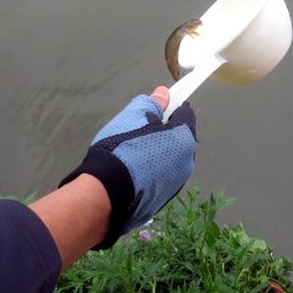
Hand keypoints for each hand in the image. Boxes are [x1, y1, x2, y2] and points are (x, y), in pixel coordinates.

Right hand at [59, 87, 196, 248]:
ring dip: (158, 152)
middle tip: (141, 130)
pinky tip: (133, 170)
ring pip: (170, 159)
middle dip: (165, 132)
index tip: (159, 108)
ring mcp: (176, 184)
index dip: (173, 108)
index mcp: (184, 140)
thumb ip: (153, 102)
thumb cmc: (122, 147)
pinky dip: (151, 170)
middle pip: (179, 139)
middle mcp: (186, 163)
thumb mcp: (134, 116)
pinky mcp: (163, 199)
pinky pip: (161, 177)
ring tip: (134, 151)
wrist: (106, 191)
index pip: (186, 115)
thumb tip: (165, 93)